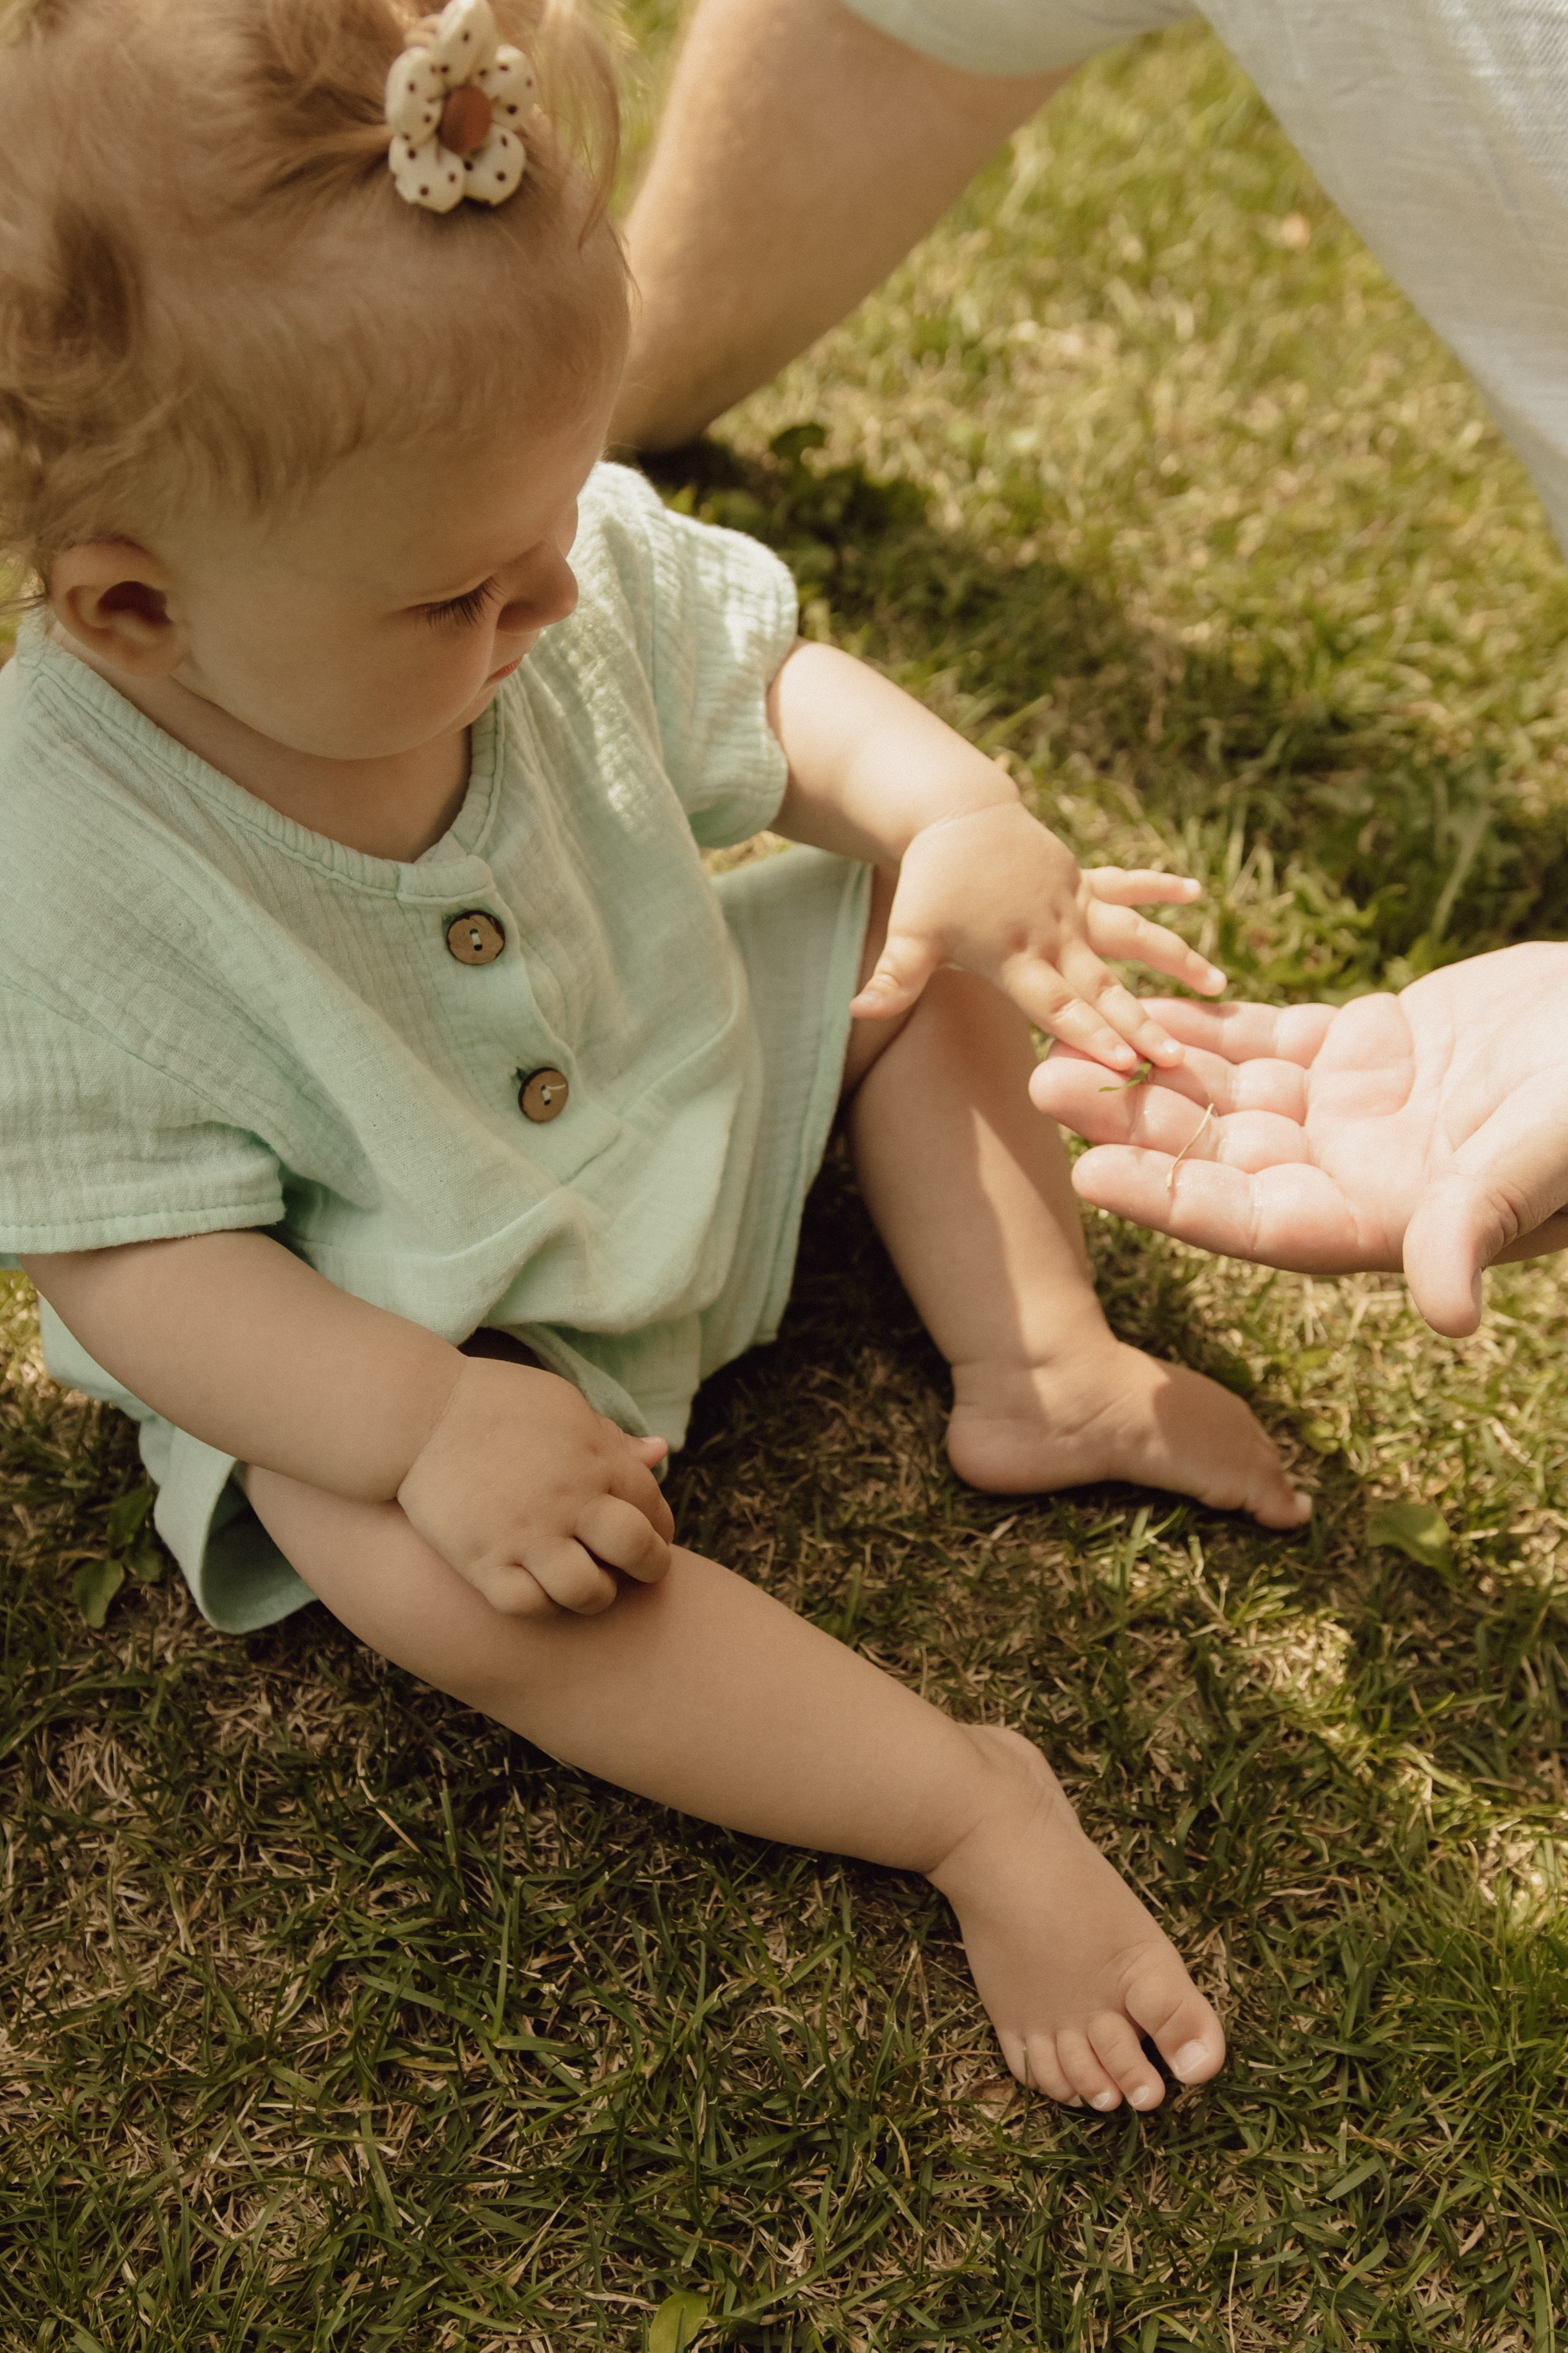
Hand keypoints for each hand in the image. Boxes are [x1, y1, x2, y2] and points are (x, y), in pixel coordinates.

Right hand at [397, 1358, 674, 1615]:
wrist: (418, 1414)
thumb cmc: (494, 1402)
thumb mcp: (563, 1405)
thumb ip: (611, 1437)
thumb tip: (660, 1453)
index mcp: (597, 1458)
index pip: (653, 1506)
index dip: (658, 1527)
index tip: (649, 1535)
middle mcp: (571, 1501)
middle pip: (638, 1553)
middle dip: (648, 1568)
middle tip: (634, 1572)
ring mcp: (527, 1534)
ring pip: (587, 1591)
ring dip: (597, 1595)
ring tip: (587, 1586)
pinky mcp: (483, 1560)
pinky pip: (528, 1605)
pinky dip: (542, 1605)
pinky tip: (540, 1591)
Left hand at [850, 804, 1224, 1070]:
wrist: (952, 815)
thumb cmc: (930, 884)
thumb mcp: (909, 934)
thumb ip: (894, 980)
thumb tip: (857, 1013)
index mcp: (1016, 956)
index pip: (1058, 1006)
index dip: (1091, 1035)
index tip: (1126, 1063)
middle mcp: (1053, 933)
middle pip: (1103, 986)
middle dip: (1140, 1022)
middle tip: (1178, 1057)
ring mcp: (1072, 905)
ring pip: (1131, 936)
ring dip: (1173, 959)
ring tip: (1217, 984)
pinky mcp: (1081, 881)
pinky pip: (1125, 885)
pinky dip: (1157, 886)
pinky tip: (1194, 894)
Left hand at [1027, 942, 1567, 1336]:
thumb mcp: (1548, 1155)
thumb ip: (1480, 1223)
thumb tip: (1448, 1314)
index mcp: (1387, 1218)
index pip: (1256, 1221)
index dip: (1174, 1199)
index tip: (1094, 1173)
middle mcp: (1355, 1173)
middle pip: (1219, 1155)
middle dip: (1132, 1125)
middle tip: (1045, 1083)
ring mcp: (1356, 1111)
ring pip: (1229, 1095)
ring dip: (1151, 1071)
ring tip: (1063, 1037)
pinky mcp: (1368, 1048)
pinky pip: (1269, 1040)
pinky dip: (1210, 1024)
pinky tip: (1144, 1000)